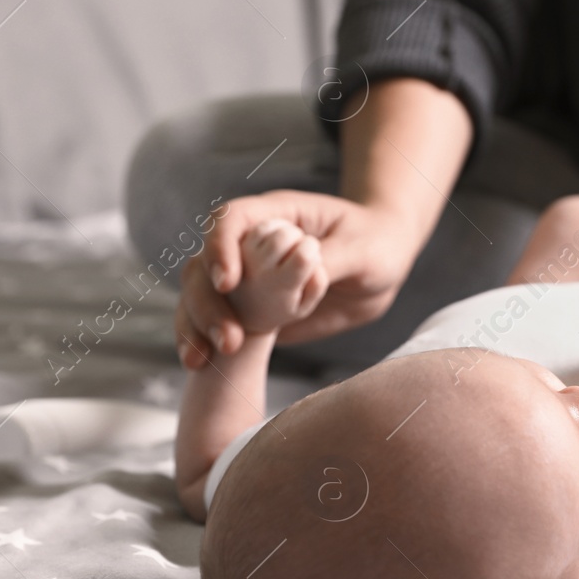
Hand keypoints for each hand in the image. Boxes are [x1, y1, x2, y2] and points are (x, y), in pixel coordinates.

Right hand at [175, 190, 419, 368]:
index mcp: (276, 216)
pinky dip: (202, 339)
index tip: (228, 282)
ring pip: (200, 293)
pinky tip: (197, 362)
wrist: (382, 268)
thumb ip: (330, 259)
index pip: (232, 220)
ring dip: (197, 325)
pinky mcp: (251, 307)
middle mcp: (251, 243)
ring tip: (202, 360)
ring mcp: (247, 277)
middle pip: (204, 262)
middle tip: (229, 340)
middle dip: (207, 302)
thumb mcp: (361, 250)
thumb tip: (301, 264)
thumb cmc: (374, 243)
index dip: (221, 246)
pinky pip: (216, 320)